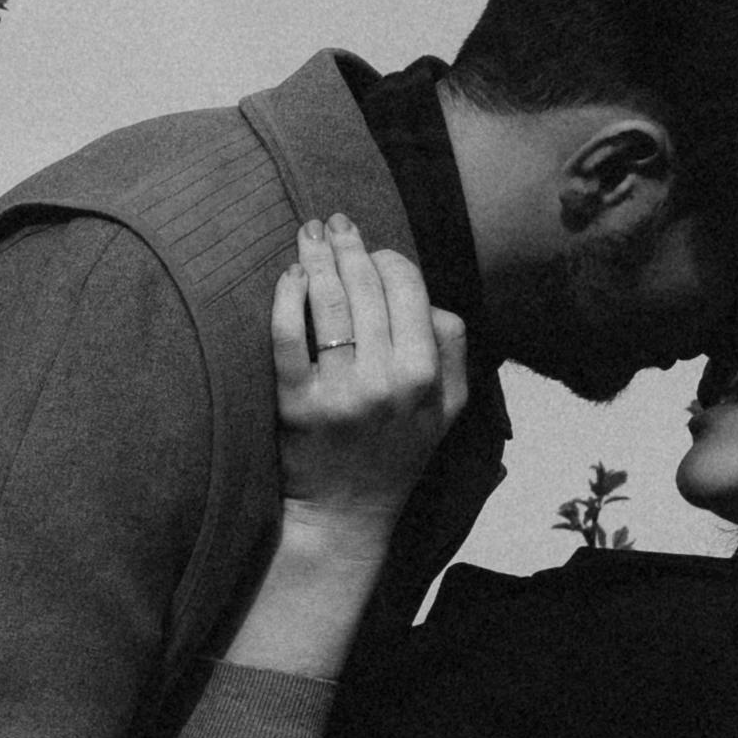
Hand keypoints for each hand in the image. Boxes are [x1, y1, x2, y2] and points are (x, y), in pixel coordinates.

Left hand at [271, 217, 466, 530]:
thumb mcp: (449, 407)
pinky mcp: (298, 405)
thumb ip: (451, 348)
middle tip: (333, 222)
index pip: (410, 290)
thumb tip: (424, 294)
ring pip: (328, 303)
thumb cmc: (397, 451)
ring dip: (317, 257)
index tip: (375, 250)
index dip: (390, 259)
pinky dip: (287, 298)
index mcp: (429, 375)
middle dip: (350, 245)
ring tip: (309, 235)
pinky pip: (288, 336)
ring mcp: (342, 393)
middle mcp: (389, 381)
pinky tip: (289, 277)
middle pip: (367, 288)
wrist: (348, 515)